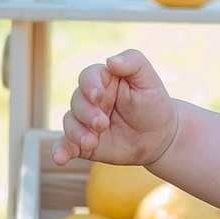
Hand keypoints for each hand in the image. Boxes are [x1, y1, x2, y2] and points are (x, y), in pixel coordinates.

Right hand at [55, 47, 177, 169]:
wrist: (159, 137)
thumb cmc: (154, 104)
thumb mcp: (149, 80)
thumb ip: (134, 62)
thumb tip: (110, 60)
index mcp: (105, 81)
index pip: (88, 77)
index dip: (89, 85)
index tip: (98, 95)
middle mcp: (91, 100)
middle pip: (76, 100)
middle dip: (87, 113)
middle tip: (102, 124)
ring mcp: (85, 122)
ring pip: (69, 122)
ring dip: (76, 132)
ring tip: (91, 142)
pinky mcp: (83, 143)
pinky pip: (65, 145)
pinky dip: (60, 151)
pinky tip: (60, 158)